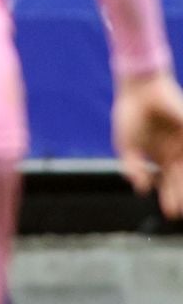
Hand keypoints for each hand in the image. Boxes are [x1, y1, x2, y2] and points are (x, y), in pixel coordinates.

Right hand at [113, 72, 182, 216]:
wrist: (139, 91)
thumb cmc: (130, 115)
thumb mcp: (126, 145)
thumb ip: (133, 167)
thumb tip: (140, 189)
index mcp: (158, 155)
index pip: (166, 181)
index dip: (168, 196)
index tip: (169, 213)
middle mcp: (174, 151)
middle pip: (180, 179)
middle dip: (178, 195)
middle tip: (178, 213)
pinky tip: (182, 172)